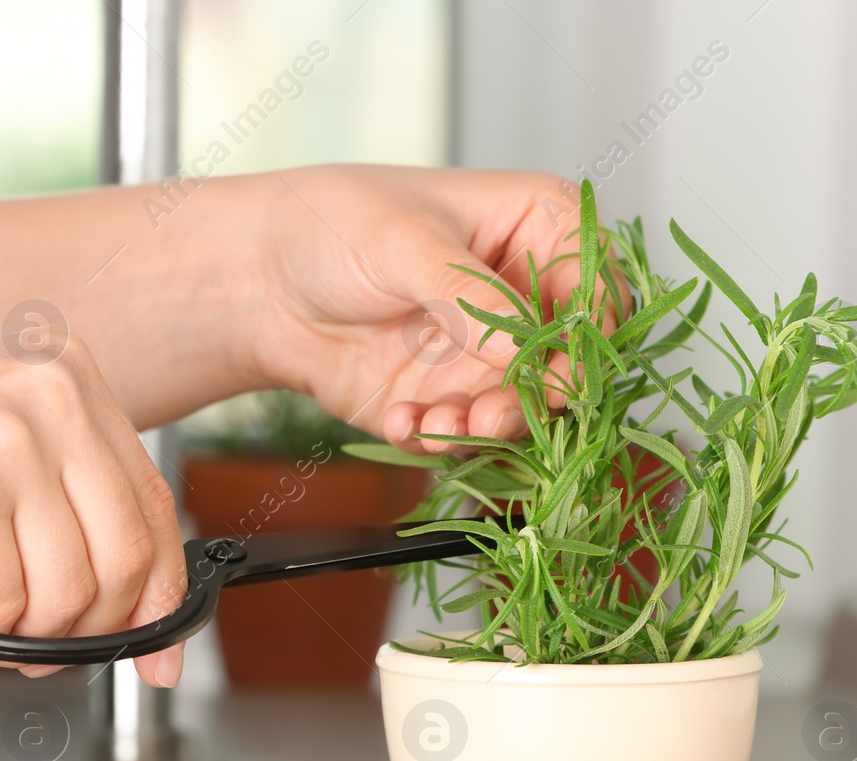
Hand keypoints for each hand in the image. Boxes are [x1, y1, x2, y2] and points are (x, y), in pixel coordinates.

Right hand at [0, 335, 185, 684]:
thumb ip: (59, 501)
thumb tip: (136, 595)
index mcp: (64, 371)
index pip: (152, 499)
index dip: (163, 589)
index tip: (160, 646)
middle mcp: (51, 395)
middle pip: (131, 555)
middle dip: (92, 629)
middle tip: (35, 652)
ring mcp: (12, 444)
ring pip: (76, 596)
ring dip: (25, 640)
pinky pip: (9, 613)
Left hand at [247, 165, 600, 452]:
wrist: (259, 280)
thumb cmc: (332, 225)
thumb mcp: (405, 244)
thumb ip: (470, 297)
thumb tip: (525, 349)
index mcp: (536, 227)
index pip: (596, 287)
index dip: (587, 336)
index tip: (560, 374)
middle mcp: (523, 294)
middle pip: (569, 360)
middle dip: (535, 397)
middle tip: (490, 415)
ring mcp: (489, 351)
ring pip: (524, 408)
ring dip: (488, 428)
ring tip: (442, 424)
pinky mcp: (450, 396)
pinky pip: (467, 434)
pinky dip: (439, 439)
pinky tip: (400, 422)